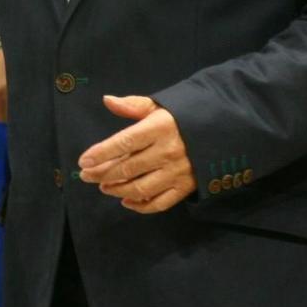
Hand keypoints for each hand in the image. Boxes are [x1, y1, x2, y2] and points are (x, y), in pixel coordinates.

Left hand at [77, 96, 196, 213]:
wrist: (223, 130)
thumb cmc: (185, 116)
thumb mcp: (160, 106)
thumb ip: (132, 105)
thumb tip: (107, 100)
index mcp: (159, 128)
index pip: (124, 142)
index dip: (101, 152)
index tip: (83, 160)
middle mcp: (167, 151)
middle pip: (128, 168)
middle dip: (102, 173)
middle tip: (86, 175)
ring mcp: (177, 172)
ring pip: (141, 188)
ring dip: (118, 190)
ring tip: (104, 187)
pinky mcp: (186, 187)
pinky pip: (160, 203)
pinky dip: (141, 206)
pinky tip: (127, 201)